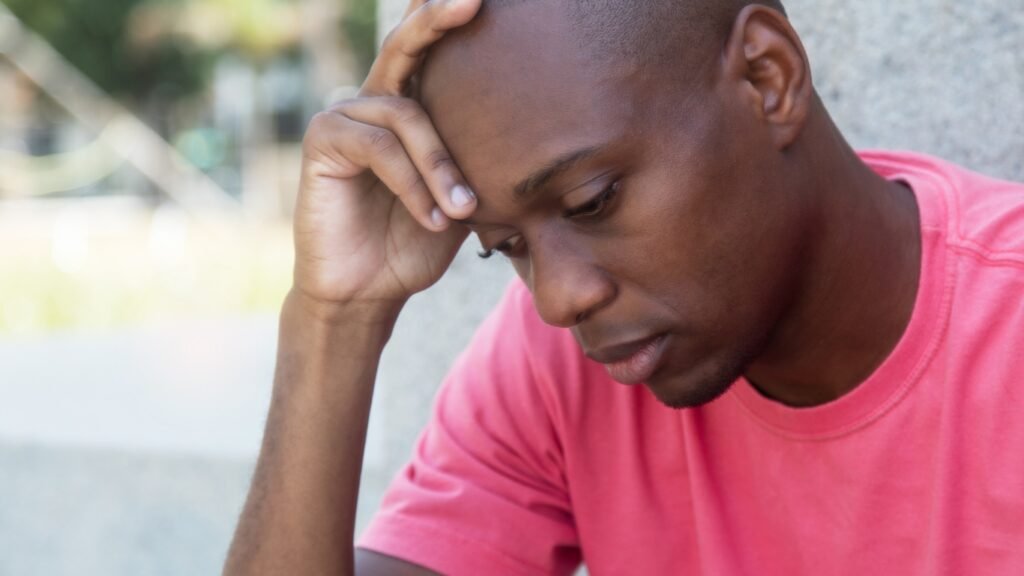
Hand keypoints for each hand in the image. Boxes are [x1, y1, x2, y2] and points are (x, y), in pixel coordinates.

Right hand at [292, 0, 481, 312]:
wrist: (368, 291)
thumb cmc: (415, 244)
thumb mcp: (462, 199)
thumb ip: (477, 162)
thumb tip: (536, 133)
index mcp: (407, 109)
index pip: (428, 53)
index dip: (445, 19)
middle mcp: (373, 101)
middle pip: (404, 46)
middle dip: (436, 21)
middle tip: (472, 1)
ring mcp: (345, 117)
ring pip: (405, 115)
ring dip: (441, 165)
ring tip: (462, 211)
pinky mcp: (322, 141)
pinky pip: (379, 147)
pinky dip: (413, 183)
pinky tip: (433, 217)